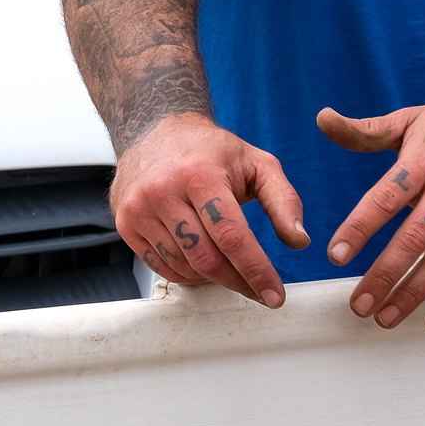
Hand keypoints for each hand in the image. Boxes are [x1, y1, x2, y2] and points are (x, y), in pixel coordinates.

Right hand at [109, 113, 307, 307]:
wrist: (153, 130)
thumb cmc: (210, 151)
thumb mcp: (256, 163)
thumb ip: (284, 200)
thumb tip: (299, 239)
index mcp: (200, 174)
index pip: (232, 236)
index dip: (256, 271)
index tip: (274, 295)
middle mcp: (164, 191)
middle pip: (206, 259)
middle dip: (238, 282)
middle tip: (257, 290)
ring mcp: (139, 209)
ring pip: (183, 268)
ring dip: (213, 279)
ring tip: (229, 269)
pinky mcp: (125, 223)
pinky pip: (161, 267)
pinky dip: (186, 274)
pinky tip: (201, 263)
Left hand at [319, 87, 424, 333]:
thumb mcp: (412, 119)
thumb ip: (366, 130)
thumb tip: (321, 118)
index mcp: (423, 161)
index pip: (385, 198)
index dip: (360, 228)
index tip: (334, 256)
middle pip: (414, 238)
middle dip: (384, 275)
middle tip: (358, 305)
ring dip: (414, 294)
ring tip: (385, 318)